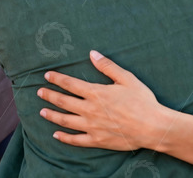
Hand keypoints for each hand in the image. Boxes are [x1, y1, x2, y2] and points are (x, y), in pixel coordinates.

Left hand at [38, 51, 164, 150]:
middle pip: (63, 101)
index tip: (47, 76)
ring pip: (65, 120)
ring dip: (52, 115)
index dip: (56, 79)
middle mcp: (90, 109)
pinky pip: (76, 140)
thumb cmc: (142, 101)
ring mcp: (92, 126)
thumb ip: (107, 66)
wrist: (153, 127)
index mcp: (96, 93)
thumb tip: (92, 53)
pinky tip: (56, 135)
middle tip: (39, 92)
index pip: (70, 84)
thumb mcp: (126, 78)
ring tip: (42, 111)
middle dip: (49, 95)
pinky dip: (64, 138)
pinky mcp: (97, 140)